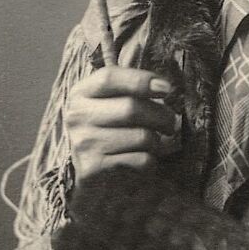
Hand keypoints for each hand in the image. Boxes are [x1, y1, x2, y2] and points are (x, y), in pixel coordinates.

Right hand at [65, 66, 178, 185]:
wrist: (90, 172)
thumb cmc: (109, 128)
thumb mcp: (111, 100)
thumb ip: (131, 86)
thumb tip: (163, 85)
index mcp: (81, 92)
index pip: (109, 78)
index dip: (141, 80)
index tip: (167, 88)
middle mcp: (78, 116)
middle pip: (131, 108)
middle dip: (161, 115)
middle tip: (170, 122)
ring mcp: (84, 143)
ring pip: (141, 137)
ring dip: (157, 140)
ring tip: (155, 141)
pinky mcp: (94, 169)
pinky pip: (141, 160)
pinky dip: (151, 160)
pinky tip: (144, 159)